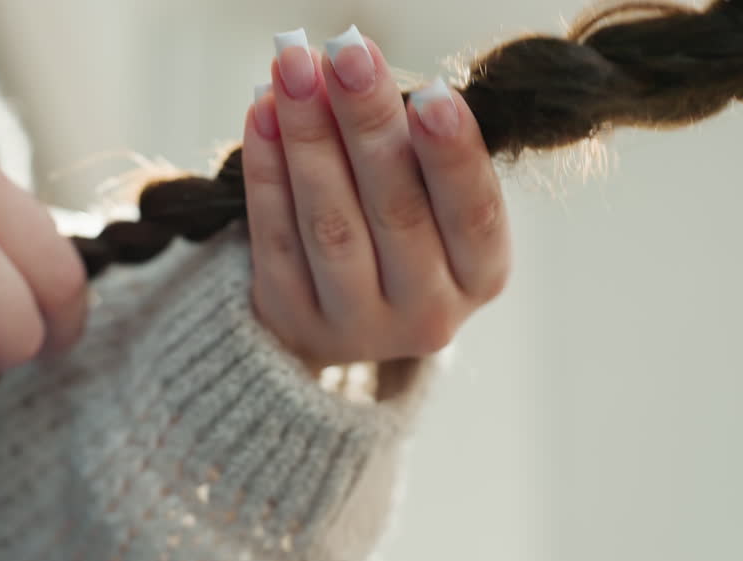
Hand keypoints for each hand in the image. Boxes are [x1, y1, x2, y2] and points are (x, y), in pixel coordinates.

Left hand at [243, 28, 509, 371]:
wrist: (342, 323)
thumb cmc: (404, 233)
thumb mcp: (435, 203)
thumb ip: (415, 148)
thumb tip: (362, 71)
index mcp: (480, 275)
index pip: (473, 214)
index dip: (452, 156)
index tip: (430, 94)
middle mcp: (427, 312)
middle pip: (395, 211)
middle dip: (367, 122)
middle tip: (346, 53)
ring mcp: (357, 326)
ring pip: (330, 224)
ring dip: (309, 137)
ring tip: (293, 68)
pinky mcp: (294, 320)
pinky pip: (276, 239)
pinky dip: (266, 171)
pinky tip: (263, 112)